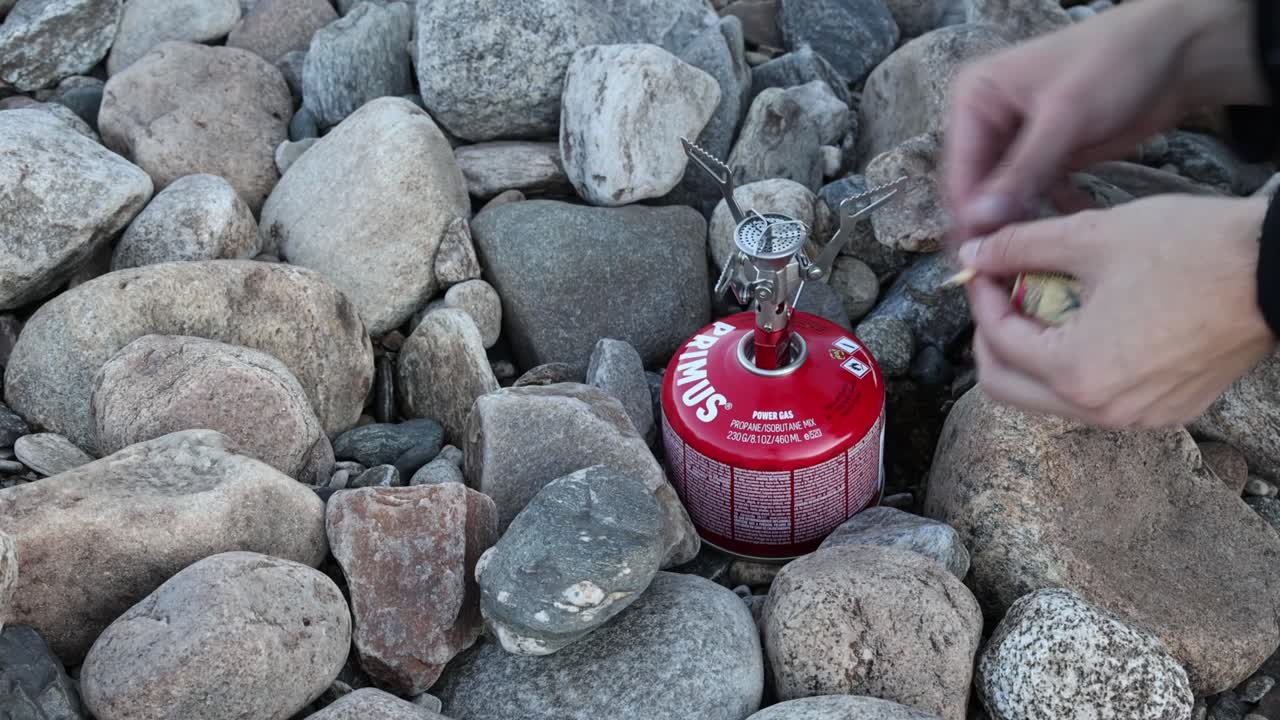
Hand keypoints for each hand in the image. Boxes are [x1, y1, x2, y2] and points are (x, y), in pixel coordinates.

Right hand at [942, 0, 1267, 244]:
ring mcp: (1018, 142)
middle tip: (1005, 266)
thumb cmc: (1115, 62)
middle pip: (977, 188)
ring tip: (1034, 258)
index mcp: (975, 99)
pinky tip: (1068, 235)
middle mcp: (989, 122)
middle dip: (991, 224)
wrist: (1177, 52)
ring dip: (1020, 225)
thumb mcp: (1064, 116)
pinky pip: (1038, 196)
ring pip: (1006, 197)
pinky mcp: (1048, 157)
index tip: (981, 255)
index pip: (960, 169)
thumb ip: (1022, 170)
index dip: (969, 214)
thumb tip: (979, 219)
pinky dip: (1052, 215)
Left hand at [958, 194, 1275, 429]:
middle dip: (993, 337)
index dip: (980, 297)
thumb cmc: (1191, 250)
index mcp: (1077, 372)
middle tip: (1001, 293)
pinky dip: (1075, 365)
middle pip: (1007, 387)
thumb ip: (1020, 247)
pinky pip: (1095, 398)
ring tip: (1044, 303)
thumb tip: (973, 250)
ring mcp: (1137, 418)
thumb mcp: (1092, 236)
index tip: (984, 266)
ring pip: (1049, 397)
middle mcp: (1102, 411)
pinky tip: (1088, 321)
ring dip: (1032, 353)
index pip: (997, 341)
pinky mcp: (1165, 411)